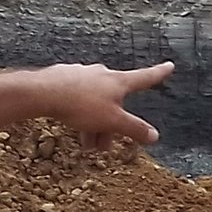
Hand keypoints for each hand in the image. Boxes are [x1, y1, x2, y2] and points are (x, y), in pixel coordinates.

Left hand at [36, 61, 173, 150]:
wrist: (42, 93)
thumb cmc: (80, 104)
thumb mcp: (112, 121)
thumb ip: (134, 129)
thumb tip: (155, 136)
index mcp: (118, 81)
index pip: (145, 77)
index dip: (159, 73)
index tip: (169, 66)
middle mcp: (102, 74)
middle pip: (116, 100)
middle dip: (113, 123)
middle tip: (105, 145)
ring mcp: (82, 74)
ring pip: (95, 101)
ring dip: (94, 123)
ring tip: (86, 144)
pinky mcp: (63, 79)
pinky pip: (77, 98)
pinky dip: (79, 113)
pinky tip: (72, 124)